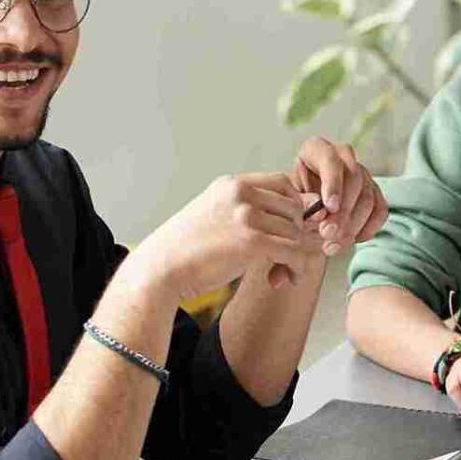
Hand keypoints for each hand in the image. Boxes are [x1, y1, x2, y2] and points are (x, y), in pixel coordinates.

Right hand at [142, 170, 319, 299]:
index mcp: (231, 184)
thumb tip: (288, 214)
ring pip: (296, 231)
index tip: (291, 226)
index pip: (281, 182)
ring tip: (287, 271)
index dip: (294, 205)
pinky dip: (297, 267)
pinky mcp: (251, 242)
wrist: (162, 268)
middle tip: (290, 254)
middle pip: (293, 207)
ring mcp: (246, 215)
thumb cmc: (187, 248)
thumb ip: (247, 210)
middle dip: (299, 232)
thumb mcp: (215, 215)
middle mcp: (241, 194)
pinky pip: (292, 251)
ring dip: (298, 254)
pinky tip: (289, 277)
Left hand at [289, 138, 388, 254]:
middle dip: (343, 211)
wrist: (301, 212)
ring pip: (368, 197)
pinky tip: (352, 240)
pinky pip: (380, 209)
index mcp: (316, 149)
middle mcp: (342, 156)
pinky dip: (369, 228)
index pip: (330, 159)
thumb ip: (303, 203)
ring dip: (352, 225)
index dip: (333, 184)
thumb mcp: (289, 199)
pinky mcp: (373, 192)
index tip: (330, 208)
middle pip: (354, 179)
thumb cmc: (291, 202)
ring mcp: (362, 173)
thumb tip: (322, 212)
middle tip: (328, 234)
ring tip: (333, 245)